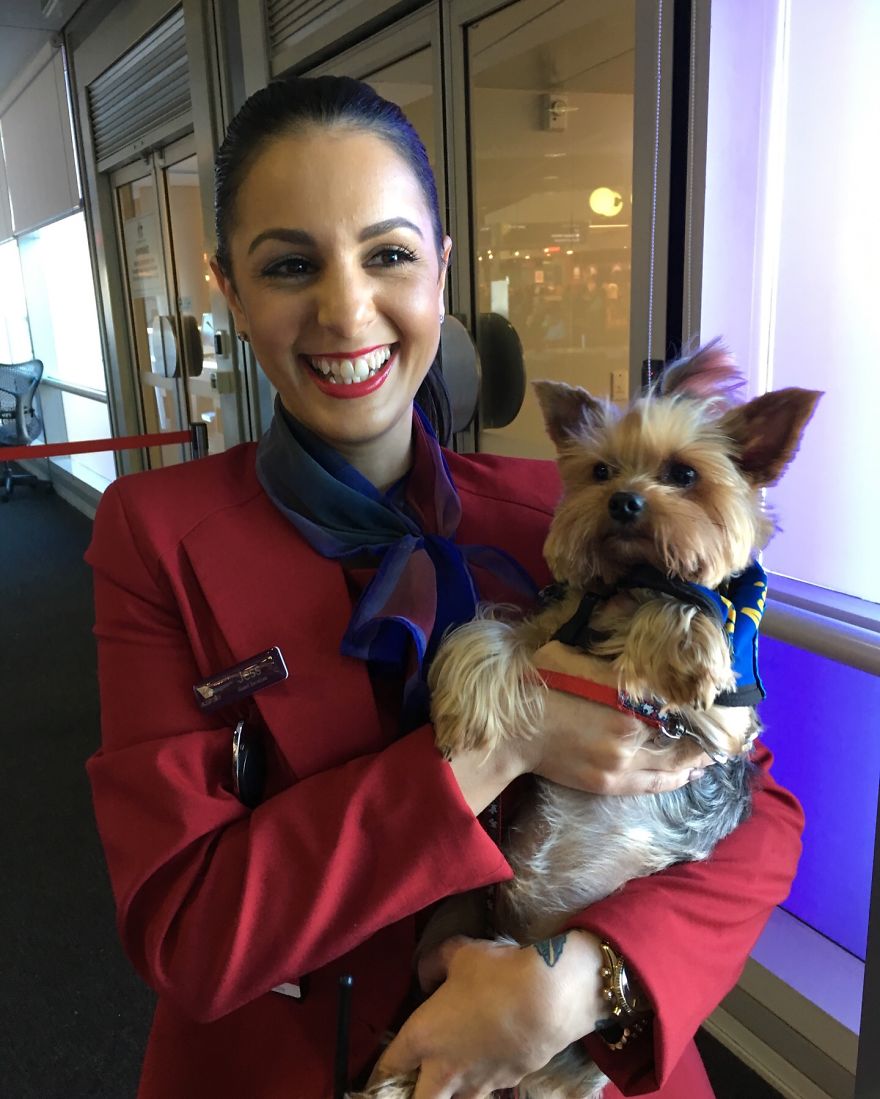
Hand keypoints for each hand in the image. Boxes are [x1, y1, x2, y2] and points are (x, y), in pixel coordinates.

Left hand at [370, 932, 604, 1098]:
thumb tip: (425, 977)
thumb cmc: (494, 973)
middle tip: (415, 1085)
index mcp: (423, 1037)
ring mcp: (477, 1082)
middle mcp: (445, 1069)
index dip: (379, 1073)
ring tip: (453, 1079)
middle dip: (413, 1096)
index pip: (389, 1065)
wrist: (545, 1000)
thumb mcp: (458, 953)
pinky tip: (489, 1066)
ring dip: (450, 1093)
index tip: (376, 1078)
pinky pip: (486, 1091)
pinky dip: (483, 1084)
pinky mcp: (505, 1083)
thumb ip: (433, 964)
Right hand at [525, 641, 713, 795]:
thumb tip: (640, 660)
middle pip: (680, 742)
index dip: (697, 707)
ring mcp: (619, 767)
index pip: (674, 708)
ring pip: (671, 769)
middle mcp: (628, 739)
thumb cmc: (539, 687)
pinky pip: (652, 785)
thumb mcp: (574, 659)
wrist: (511, 731)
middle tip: (724, 734)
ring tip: (710, 755)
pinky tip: (688, 773)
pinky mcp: (608, 785)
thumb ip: (611, 664)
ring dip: (694, 762)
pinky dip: (674, 779)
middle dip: (703, 740)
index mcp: (623, 704)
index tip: (716, 701)